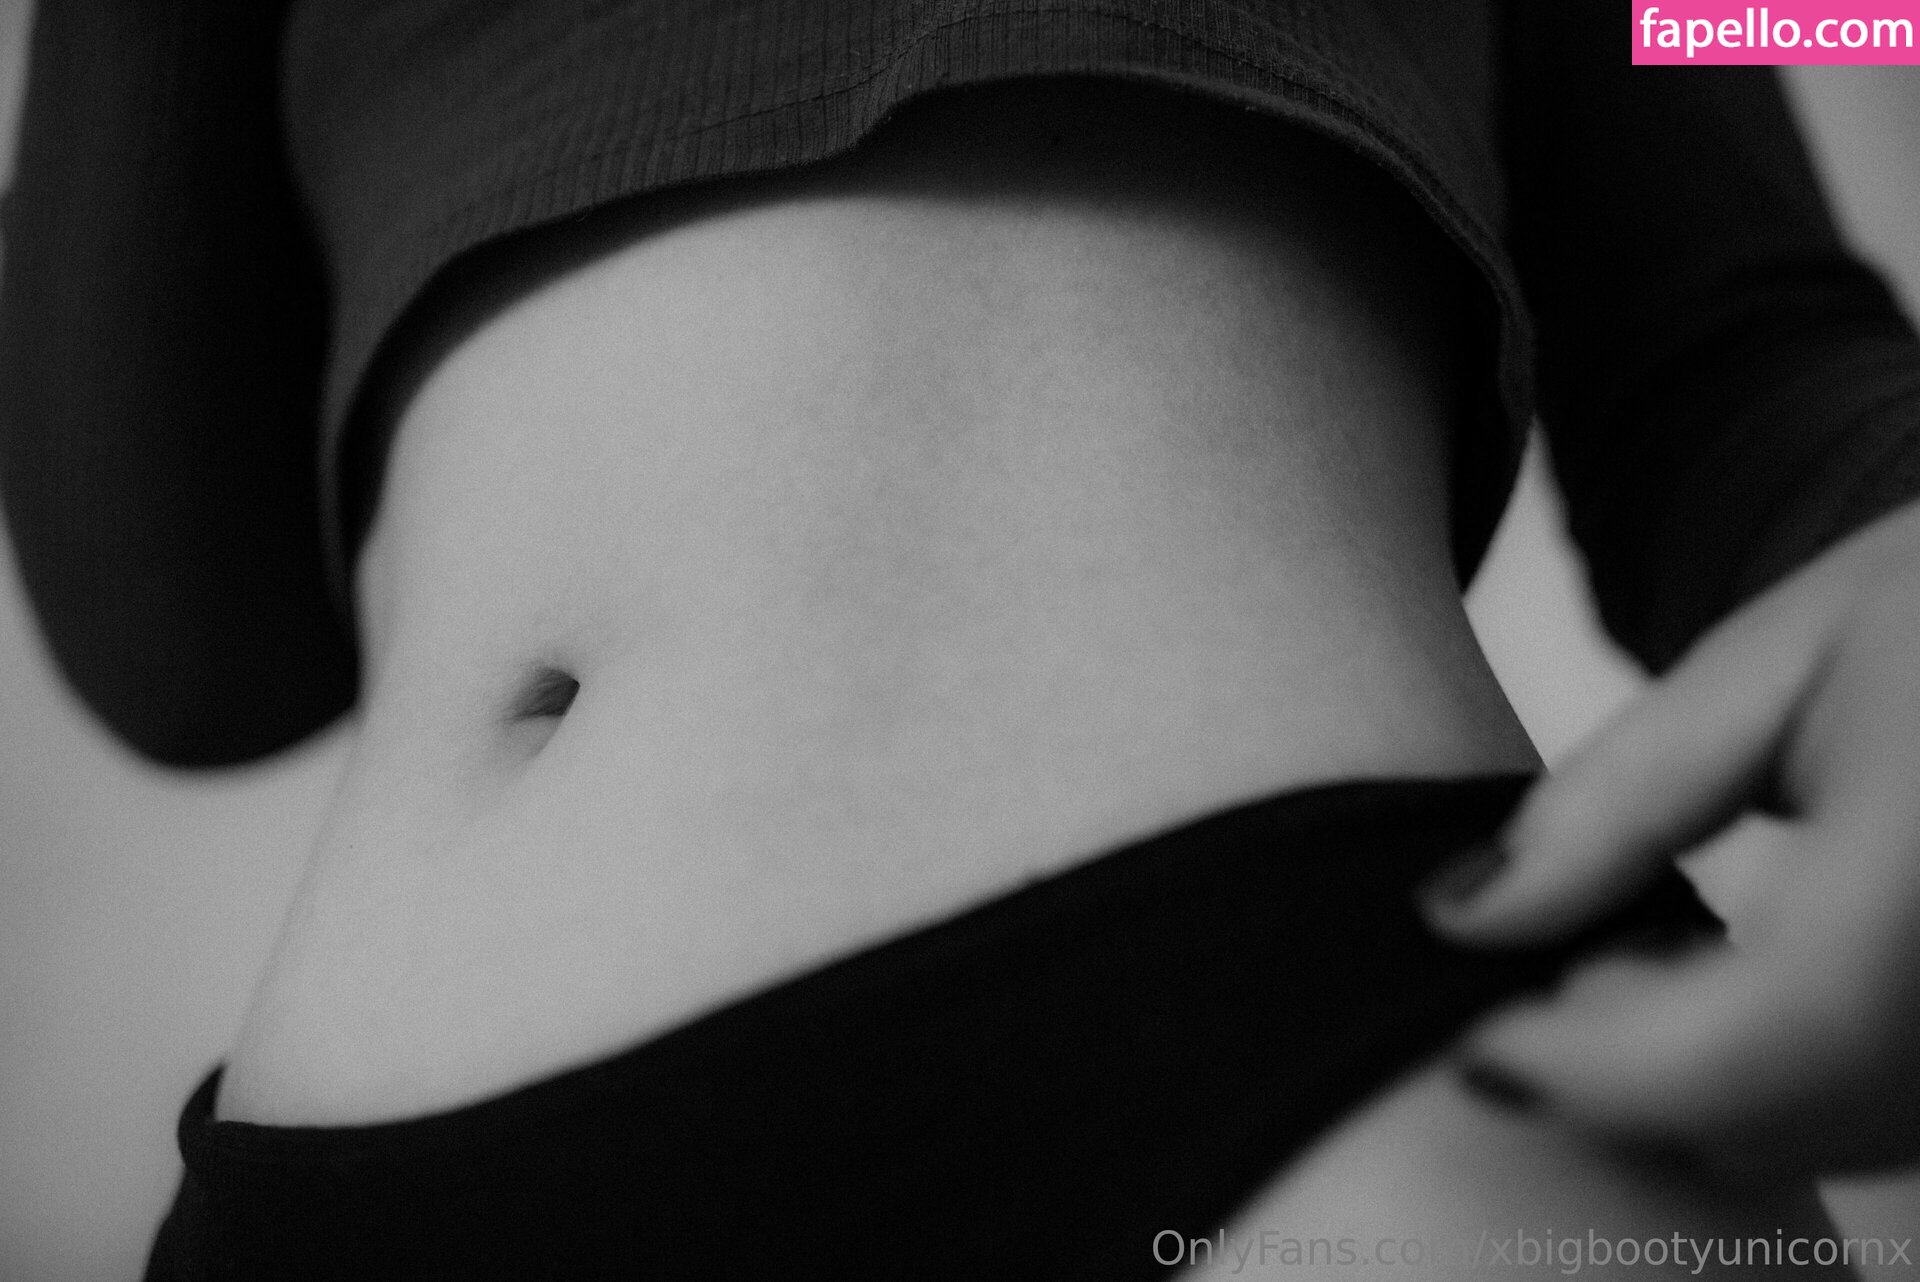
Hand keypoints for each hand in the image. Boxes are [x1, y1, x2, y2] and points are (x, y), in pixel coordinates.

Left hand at [1425, 497, 1919, 1179]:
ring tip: (1658, 943)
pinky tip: (1738, 977)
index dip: (1604, 1069)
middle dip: (1625, 1068)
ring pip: (1820, 1137)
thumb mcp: (1777, 661)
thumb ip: (1621, 797)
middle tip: (1564, 955)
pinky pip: (1874, 1123)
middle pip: (1785, 1111)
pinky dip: (1773, 1084)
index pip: (1779, 1025)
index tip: (1473, 1047)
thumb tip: (1462, 919)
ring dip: (1697, 1082)